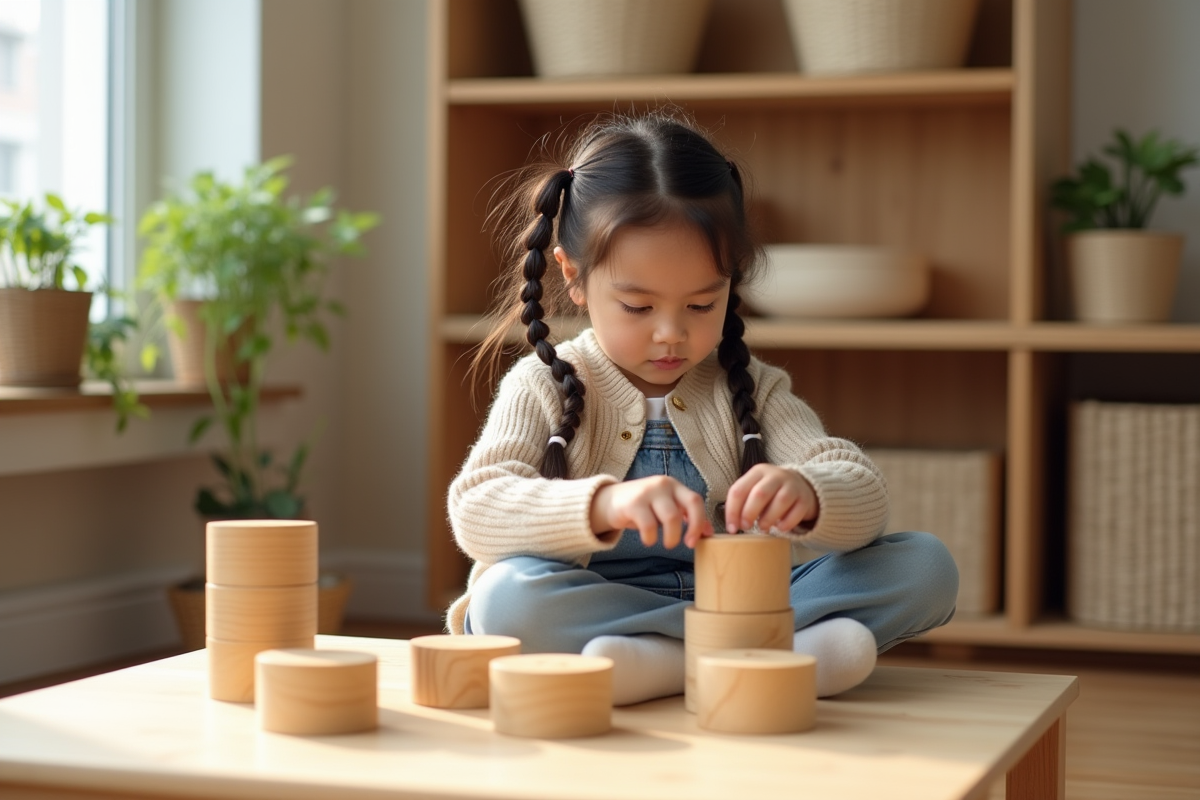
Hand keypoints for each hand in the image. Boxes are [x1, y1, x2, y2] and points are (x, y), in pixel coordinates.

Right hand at [591, 475, 713, 548]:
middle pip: (689, 506)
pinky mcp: (633, 503)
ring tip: (664, 544)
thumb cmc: (643, 507)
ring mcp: (648, 492)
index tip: (696, 540)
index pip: (696, 500)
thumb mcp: (666, 507)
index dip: (700, 521)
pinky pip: (649, 525)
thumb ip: (686, 516)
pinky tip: (648, 540)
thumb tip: (708, 532)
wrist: (610, 501)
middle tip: (684, 544)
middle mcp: (663, 485)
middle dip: (690, 529)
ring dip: (671, 536)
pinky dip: (650, 538)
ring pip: (671, 517)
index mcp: (674, 486)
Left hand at [724, 464, 817, 533]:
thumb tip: (733, 524)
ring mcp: (792, 485)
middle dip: (749, 513)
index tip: (731, 528)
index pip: (738, 490)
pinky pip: (797, 512)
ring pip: (780, 501)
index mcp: (757, 472)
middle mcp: (775, 475)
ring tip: (763, 528)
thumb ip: (743, 502)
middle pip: (759, 494)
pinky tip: (780, 527)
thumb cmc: (771, 492)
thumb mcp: (754, 489)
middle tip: (746, 527)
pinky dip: (787, 523)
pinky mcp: (805, 498)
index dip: (732, 511)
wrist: (800, 485)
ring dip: (768, 519)